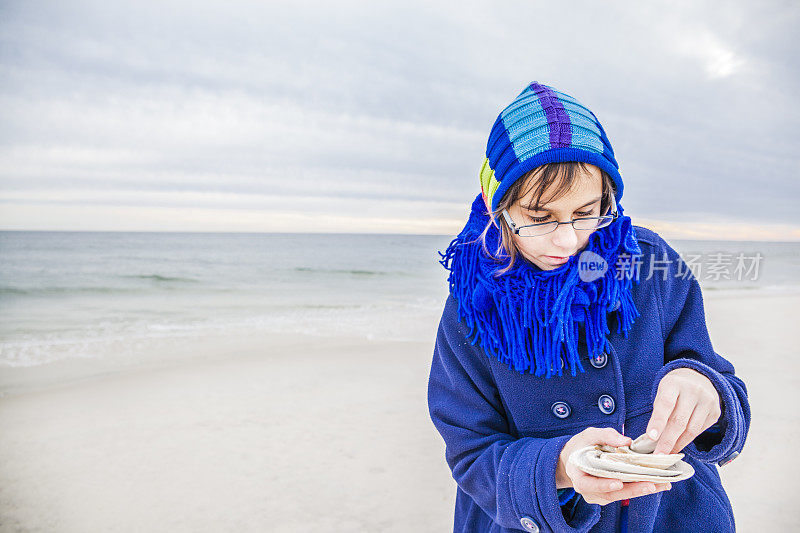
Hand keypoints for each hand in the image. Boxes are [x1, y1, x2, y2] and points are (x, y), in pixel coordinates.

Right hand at [557, 427, 671, 505]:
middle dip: (632, 490)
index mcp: (578, 474)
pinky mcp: (609, 495)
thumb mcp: (590, 435)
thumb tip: (627, 441)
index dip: (603, 485)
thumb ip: (606, 436)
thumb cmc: (582, 445)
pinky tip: (656, 484)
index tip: (618, 482)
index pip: (588, 484)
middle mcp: (587, 489)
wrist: (575, 458)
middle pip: (610, 494)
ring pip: (620, 496)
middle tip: (650, 484)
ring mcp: (598, 495)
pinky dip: (639, 489)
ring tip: (660, 484)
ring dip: (640, 491)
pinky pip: (624, 494)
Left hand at [646, 367, 721, 454]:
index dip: (658, 422)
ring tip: (667, 453)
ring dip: (678, 444)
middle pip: (679, 420)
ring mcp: (707, 401)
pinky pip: (700, 430)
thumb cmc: (674, 389)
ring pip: (691, 429)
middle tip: (658, 455)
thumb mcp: (663, 392)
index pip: (665, 404)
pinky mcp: (716, 411)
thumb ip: (658, 412)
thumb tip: (652, 439)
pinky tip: (679, 445)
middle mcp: (693, 390)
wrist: (699, 378)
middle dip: (667, 441)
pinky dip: (688, 440)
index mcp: (674, 383)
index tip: (651, 437)